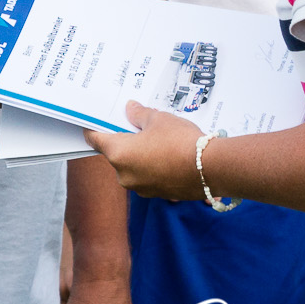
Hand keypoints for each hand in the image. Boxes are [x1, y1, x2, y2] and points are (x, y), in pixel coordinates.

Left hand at [86, 103, 206, 200]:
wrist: (210, 168)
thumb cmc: (180, 141)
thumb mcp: (159, 119)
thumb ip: (139, 114)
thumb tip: (130, 109)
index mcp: (118, 153)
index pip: (95, 139)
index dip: (94, 128)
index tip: (96, 122)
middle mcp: (123, 175)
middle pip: (116, 153)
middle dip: (126, 140)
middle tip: (141, 125)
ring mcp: (139, 187)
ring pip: (133, 166)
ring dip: (140, 154)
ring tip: (161, 140)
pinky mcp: (156, 194)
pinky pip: (148, 176)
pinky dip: (153, 166)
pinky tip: (170, 155)